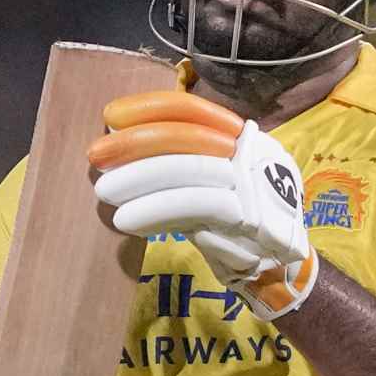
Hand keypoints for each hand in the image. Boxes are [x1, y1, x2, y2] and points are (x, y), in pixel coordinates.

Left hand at [87, 91, 317, 319]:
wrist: (279, 267)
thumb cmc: (233, 222)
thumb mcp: (212, 182)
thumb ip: (179, 163)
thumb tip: (120, 145)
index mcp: (242, 135)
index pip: (191, 109)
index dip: (148, 108)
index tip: (110, 117)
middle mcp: (251, 152)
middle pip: (185, 135)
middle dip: (134, 143)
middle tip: (95, 155)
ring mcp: (254, 183)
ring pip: (187, 170)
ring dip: (138, 180)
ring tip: (104, 191)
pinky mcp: (249, 217)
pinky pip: (194, 207)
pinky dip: (155, 211)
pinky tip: (128, 219)